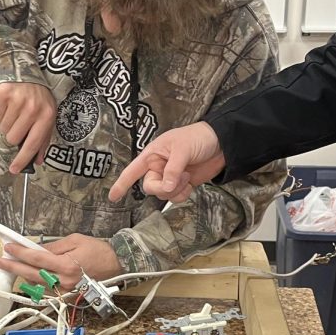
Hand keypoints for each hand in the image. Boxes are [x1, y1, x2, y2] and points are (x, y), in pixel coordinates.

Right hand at [0, 82, 55, 173]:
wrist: (25, 69)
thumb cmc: (38, 97)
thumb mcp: (46, 115)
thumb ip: (43, 139)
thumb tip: (37, 161)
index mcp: (47, 115)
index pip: (33, 143)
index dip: (23, 159)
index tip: (14, 169)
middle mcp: (33, 107)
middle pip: (13, 138)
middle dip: (12, 135)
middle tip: (16, 124)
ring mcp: (17, 99)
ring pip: (3, 128)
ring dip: (6, 123)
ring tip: (13, 111)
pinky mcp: (3, 93)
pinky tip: (6, 105)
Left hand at [0, 234, 121, 289]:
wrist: (116, 265)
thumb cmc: (98, 251)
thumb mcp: (74, 241)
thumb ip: (53, 247)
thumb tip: (35, 249)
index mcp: (66, 266)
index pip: (37, 259)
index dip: (20, 253)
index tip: (8, 248)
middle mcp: (64, 281)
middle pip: (32, 274)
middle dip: (13, 267)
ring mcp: (65, 291)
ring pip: (37, 284)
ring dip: (21, 275)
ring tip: (8, 265)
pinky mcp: (67, 295)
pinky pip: (46, 290)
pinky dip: (35, 283)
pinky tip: (26, 276)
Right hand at [108, 122, 225, 203]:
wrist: (222, 144)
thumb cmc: (197, 137)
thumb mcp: (182, 149)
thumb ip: (173, 169)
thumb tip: (166, 187)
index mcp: (153, 155)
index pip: (133, 170)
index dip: (122, 183)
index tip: (113, 197)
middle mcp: (158, 167)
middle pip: (150, 187)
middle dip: (163, 188)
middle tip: (178, 179)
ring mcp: (170, 177)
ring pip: (163, 194)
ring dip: (176, 190)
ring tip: (187, 177)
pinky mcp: (182, 185)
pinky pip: (175, 197)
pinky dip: (182, 195)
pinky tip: (191, 184)